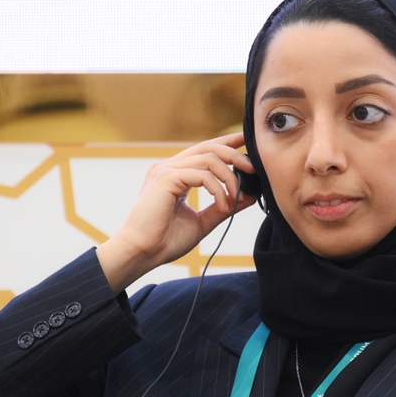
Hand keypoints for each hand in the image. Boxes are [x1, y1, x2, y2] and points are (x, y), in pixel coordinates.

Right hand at [95, 133, 255, 292]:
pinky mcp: (165, 178)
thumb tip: (248, 195)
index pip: (205, 150)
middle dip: (235, 154)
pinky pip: (201, 174)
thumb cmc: (165, 240)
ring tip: (235, 198)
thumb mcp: (203, 221)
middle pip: (209, 147)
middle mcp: (169, 167)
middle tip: (254, 168)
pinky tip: (222, 206)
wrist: (141, 253)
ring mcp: (166, 170)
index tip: (249, 143)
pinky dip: (217, 189)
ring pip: (208, 158)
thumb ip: (223, 206)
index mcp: (176, 174)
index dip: (228, 143)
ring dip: (229, 178)